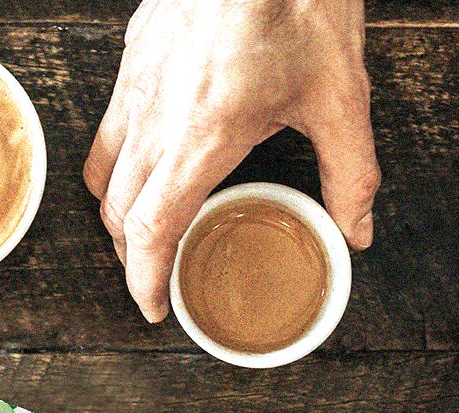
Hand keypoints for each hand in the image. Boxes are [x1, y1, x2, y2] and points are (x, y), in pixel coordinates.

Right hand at [84, 0, 379, 321]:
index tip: (155, 307)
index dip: (145, 280)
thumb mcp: (340, 94)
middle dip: (132, 256)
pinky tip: (148, 162)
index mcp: (202, 135)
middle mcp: (156, 117)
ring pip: (101, 175)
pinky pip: (108, 130)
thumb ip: (351, 174)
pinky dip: (117, 164)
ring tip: (144, 228)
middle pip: (118, 214)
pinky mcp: (133, 59)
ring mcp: (136, 86)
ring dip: (118, 214)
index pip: (150, 230)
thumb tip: (356, 232)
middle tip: (157, 273)